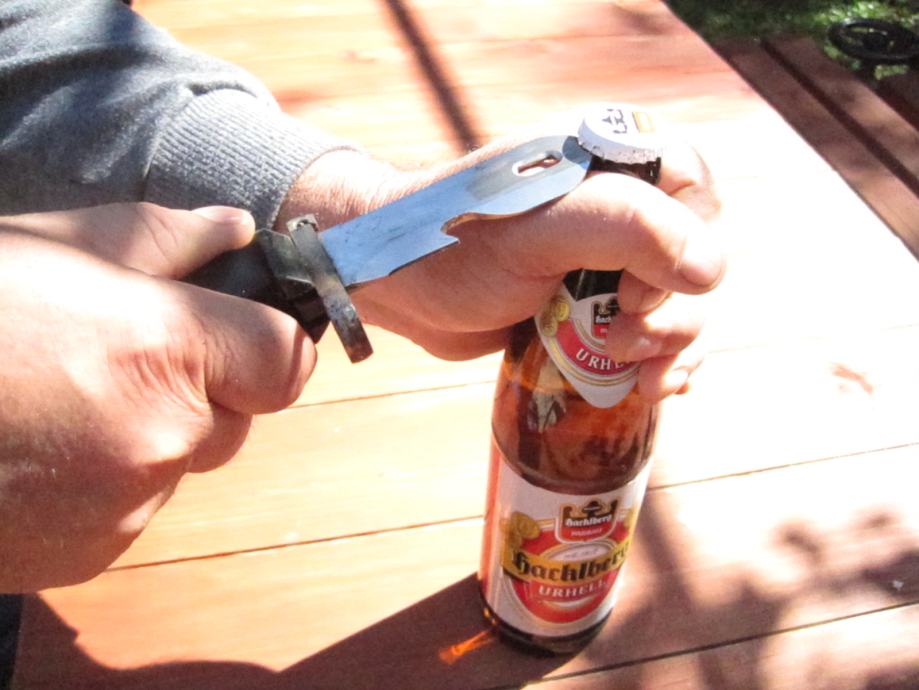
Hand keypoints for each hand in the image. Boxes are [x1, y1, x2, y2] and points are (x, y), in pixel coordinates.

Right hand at [0, 203, 313, 590]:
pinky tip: (36, 452)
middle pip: (238, 416)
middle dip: (199, 390)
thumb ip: (165, 239)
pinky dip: (105, 485)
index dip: (268, 345)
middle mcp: (160, 437)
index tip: (240, 335)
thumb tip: (237, 233)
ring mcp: (125, 506)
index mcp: (164, 350)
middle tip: (117, 361)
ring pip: (181, 463)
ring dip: (146, 437)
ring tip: (57, 404)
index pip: (286, 361)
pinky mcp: (90, 554)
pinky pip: (134, 509)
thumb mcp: (55, 246)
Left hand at [280, 134, 722, 401]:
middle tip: (624, 338)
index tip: (633, 290)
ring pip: (676, 301)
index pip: (693, 190)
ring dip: (672, 345)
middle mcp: (613, 204)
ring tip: (641, 381)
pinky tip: (649, 389)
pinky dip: (658, 361)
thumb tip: (710, 269)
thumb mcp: (536, 229)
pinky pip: (647, 330)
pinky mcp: (589, 303)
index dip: (684, 246)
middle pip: (692, 256)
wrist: (394, 287)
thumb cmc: (452, 245)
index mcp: (606, 160)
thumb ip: (625, 228)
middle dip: (674, 311)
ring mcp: (603, 258)